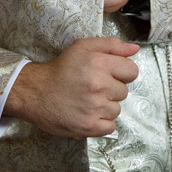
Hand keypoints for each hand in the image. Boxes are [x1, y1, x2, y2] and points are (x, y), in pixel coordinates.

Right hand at [5, 36, 139, 137]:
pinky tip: (88, 114)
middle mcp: (99, 85)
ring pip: (117, 109)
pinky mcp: (89, 126)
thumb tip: (135, 49)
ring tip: (87, 101)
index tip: (109, 74)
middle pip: (124, 91)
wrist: (35, 92)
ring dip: (106, 106)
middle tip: (92, 87)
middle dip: (111, 89)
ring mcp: (95, 107)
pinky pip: (110, 127)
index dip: (122, 72)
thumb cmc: (61, 68)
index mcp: (99, 63)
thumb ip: (112, 45)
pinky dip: (101, 123)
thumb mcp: (83, 47)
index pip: (132, 71)